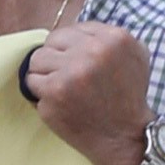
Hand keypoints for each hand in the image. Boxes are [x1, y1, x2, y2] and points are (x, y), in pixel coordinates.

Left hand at [16, 21, 153, 164]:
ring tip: (61, 88)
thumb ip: (109, 37)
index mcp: (114, 38)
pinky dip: (38, 92)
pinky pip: (30, 82)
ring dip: (44, 75)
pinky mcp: (54, 92)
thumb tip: (78, 30)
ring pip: (36, 60)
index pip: (72, 30)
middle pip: (51, 42)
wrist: (123, 135)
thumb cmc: (127, 96)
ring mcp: (71, 72)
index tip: (74, 61)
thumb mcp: (134, 55)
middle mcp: (93, 52)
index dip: (69, 48)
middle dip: (55, 59)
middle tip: (66, 77)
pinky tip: (56, 100)